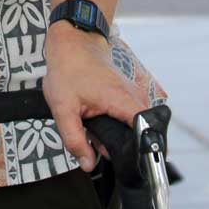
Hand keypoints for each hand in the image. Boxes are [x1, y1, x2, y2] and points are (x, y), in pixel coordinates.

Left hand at [41, 26, 147, 172]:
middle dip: (123, 147)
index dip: (142, 150)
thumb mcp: (63, 109)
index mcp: (122, 101)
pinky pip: (129, 118)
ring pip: (133, 126)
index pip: (146, 130)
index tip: (131, 164)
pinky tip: (98, 124)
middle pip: (141, 132)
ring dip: (118, 136)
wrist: (74, 43)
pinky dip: (116, 126)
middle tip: (100, 148)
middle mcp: (135, 97)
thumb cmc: (68, 70)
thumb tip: (88, 165)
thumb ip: (75, 140)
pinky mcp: (129, 96)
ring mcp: (134, 95)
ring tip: (95, 134)